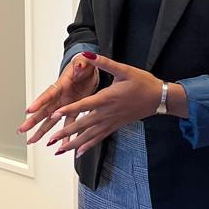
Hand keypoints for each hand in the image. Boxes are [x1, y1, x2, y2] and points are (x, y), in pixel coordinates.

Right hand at [21, 53, 98, 144]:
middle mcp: (60, 97)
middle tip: (22, 129)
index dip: (39, 102)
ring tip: (32, 141)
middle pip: (44, 110)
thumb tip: (80, 66)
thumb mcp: (83, 62)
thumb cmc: (84, 65)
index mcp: (61, 85)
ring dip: (41, 131)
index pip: (48, 94)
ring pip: (50, 120)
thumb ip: (81, 65)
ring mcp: (64, 105)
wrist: (90, 70)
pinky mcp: (72, 110)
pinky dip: (64, 134)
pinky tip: (61, 144)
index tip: (29, 109)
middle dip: (32, 120)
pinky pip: (67, 124)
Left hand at [44, 56, 163, 157]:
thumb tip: (88, 54)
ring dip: (73, 144)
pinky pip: (99, 138)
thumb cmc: (143, 83)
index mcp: (106, 98)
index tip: (54, 115)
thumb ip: (104, 63)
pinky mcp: (115, 126)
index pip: (83, 105)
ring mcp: (110, 121)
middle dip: (65, 133)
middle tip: (50, 140)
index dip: (67, 110)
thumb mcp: (124, 69)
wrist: (159, 98)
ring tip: (59, 150)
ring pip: (89, 135)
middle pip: (82, 125)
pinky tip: (78, 153)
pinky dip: (88, 145)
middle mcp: (106, 113)